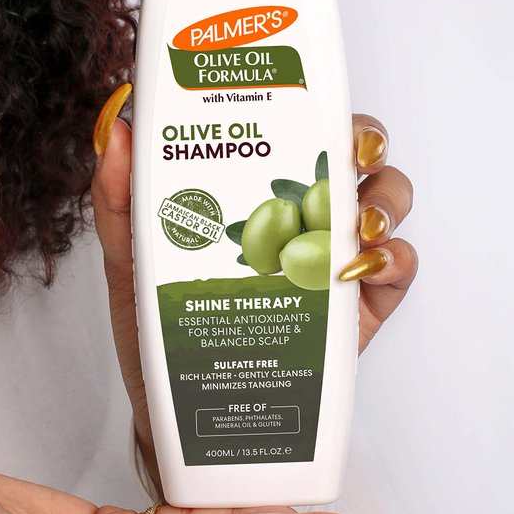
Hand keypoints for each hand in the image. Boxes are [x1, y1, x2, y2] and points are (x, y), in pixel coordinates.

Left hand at [91, 87, 416, 483]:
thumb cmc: (160, 330)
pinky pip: (397, 269)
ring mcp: (333, 261)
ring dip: (385, 199)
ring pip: (386, 203)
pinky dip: (393, 259)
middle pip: (355, 157)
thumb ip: (120, 200)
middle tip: (348, 156)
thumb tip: (116, 133)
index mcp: (254, 197)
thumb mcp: (132, 261)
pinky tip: (358, 268)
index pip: (295, 134)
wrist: (184, 410)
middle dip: (365, 144)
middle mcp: (301, 218)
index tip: (311, 102)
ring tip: (356, 222)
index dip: (315, 110)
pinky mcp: (358, 308)